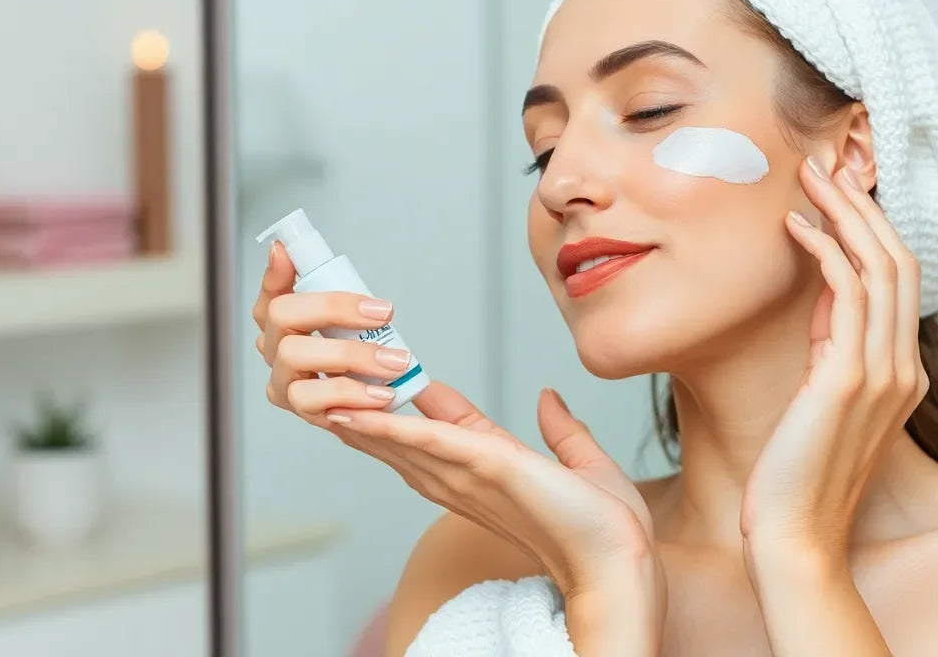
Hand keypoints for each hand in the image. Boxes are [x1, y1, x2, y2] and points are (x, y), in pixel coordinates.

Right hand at [251, 243, 663, 608]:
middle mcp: (467, 480)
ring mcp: (469, 476)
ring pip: (399, 442)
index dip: (413, 405)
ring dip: (360, 417)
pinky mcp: (484, 467)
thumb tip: (550, 398)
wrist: (617, 561)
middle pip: (400, 443)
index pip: (440, 431)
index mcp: (489, 472)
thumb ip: (562, 431)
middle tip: (325, 380)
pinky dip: (391, 425)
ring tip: (320, 389)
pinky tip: (359, 409)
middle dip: (361, 414)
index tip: (394, 376)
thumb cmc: (604, 531)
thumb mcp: (583, 463)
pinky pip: (425, 441)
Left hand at [741, 157, 927, 569]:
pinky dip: (824, 251)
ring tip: (807, 178)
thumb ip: (832, 351)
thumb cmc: (794, 476)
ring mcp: (883, 373)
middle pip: (899, 260)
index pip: (900, 280)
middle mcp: (903, 368)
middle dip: (862, 206)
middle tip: (822, 165)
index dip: (872, 228)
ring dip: (844, 213)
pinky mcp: (849, 379)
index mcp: (901, 374)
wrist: (795, 538)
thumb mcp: (820, 401)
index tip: (837, 192)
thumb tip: (822, 298)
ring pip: (881, 266)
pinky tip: (795, 228)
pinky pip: (849, 293)